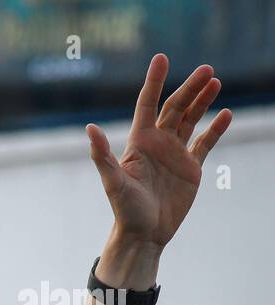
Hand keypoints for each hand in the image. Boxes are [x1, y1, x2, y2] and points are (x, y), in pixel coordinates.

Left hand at [86, 54, 230, 247]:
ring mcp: (175, 154)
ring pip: (190, 120)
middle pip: (175, 108)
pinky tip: (226, 113)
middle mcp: (157, 144)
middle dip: (189, 88)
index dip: (154, 81)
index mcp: (139, 142)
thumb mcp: (113, 181)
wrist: (144, 234)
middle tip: (206, 69)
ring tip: (215, 82)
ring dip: (202, 101)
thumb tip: (90, 128)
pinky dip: (216, 129)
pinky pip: (205, 143)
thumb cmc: (124, 209)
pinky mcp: (190, 168)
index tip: (162, 58)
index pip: (147, 104)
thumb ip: (103, 155)